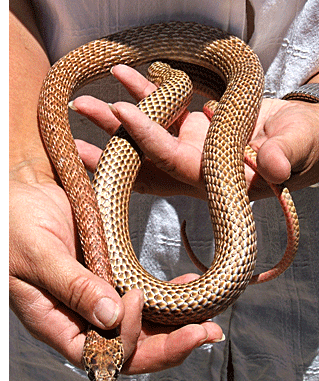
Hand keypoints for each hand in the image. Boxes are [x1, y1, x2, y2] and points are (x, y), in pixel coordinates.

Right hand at [9, 169, 222, 372]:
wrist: (19, 191)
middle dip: (168, 345)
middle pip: (129, 346)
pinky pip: (140, 291)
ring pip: (141, 323)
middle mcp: (81, 313)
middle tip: (204, 333)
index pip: (98, 354)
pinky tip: (186, 284)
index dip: (126, 339)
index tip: (137, 299)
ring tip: (206, 317)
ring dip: (175, 323)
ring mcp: (99, 292)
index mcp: (56, 320)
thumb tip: (112, 317)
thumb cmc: (14, 223)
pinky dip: (165, 293)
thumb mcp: (38, 255)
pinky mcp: (110, 270)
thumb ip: (73, 287)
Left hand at [72, 65, 318, 200]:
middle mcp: (193, 164)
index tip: (122, 113)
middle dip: (110, 138)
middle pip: (145, 154)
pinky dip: (144, 96)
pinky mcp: (191, 129)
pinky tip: (125, 77)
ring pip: (146, 132)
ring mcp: (190, 146)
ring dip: (115, 116)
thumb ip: (286, 156)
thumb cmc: (301, 144)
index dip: (149, 139)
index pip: (174, 160)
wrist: (296, 136)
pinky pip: (162, 112)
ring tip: (82, 101)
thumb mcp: (297, 148)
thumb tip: (274, 167)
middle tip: (74, 120)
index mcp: (213, 175)